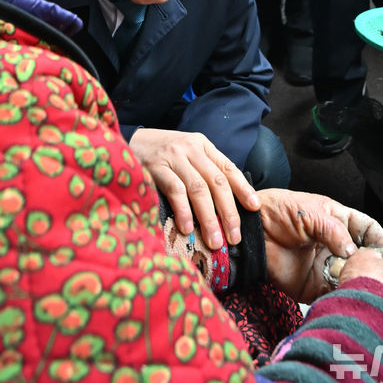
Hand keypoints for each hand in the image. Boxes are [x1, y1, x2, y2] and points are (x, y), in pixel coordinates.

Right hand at [129, 128, 259, 249]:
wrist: (126, 141)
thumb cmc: (161, 154)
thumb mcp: (186, 154)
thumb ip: (204, 171)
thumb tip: (227, 205)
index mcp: (203, 146)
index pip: (228, 168)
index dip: (243, 189)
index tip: (255, 208)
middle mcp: (191, 148)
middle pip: (217, 182)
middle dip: (228, 211)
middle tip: (234, 237)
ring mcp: (173, 156)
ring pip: (198, 188)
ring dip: (208, 217)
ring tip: (214, 240)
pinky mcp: (156, 166)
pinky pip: (175, 190)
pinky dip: (183, 210)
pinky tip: (187, 228)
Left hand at [258, 189, 382, 302]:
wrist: (252, 233)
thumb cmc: (277, 212)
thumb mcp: (309, 212)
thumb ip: (334, 230)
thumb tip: (354, 251)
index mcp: (338, 220)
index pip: (367, 228)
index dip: (379, 238)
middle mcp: (336, 244)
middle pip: (364, 256)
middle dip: (372, 263)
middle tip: (373, 269)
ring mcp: (327, 265)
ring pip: (353, 276)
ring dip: (357, 280)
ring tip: (356, 279)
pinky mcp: (315, 285)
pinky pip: (335, 293)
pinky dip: (341, 294)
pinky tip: (343, 291)